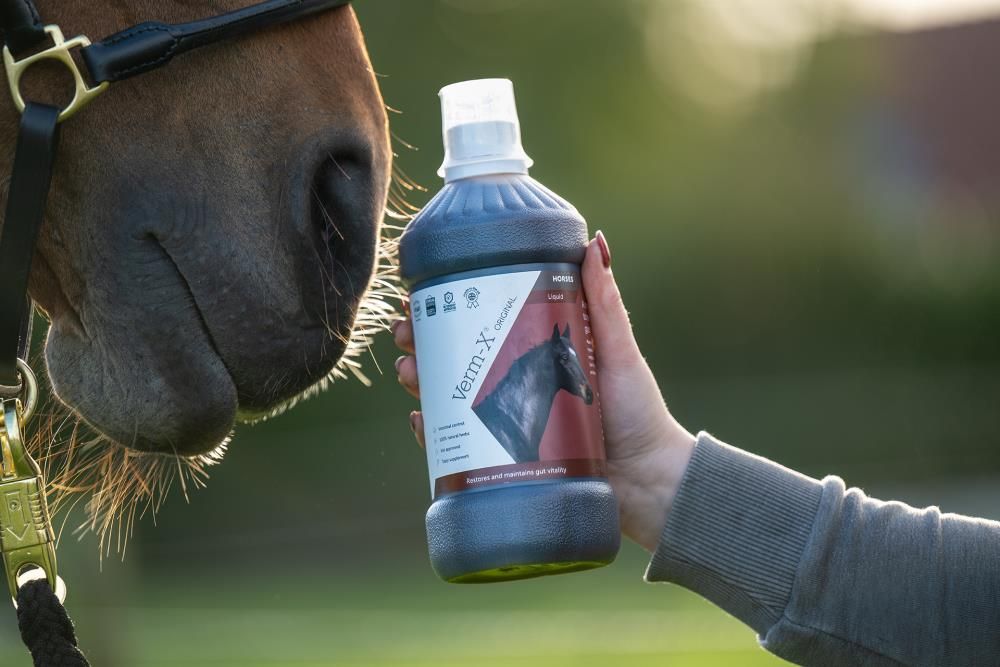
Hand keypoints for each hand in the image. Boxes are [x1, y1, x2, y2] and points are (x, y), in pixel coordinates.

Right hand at [393, 232, 695, 551]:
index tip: (423, 296)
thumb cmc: (639, 412)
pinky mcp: (503, 460)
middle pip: (456, 358)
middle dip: (421, 344)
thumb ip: (604, 301)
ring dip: (419, 382)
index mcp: (536, 353)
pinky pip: (457, 447)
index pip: (483, 324)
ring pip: (448, 398)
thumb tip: (595, 241)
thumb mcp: (617, 350)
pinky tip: (421, 422)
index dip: (448, 308)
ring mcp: (507, 423)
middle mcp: (516, 385)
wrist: (648, 482)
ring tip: (409, 373)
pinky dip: (434, 434)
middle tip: (405, 335)